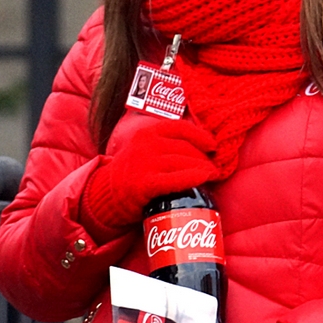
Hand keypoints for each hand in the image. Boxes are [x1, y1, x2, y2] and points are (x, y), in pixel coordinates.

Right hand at [79, 119, 216, 241]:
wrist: (107, 194)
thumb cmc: (133, 173)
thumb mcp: (144, 149)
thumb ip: (165, 145)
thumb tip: (201, 149)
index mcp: (147, 133)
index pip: (180, 128)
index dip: (201, 136)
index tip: (213, 146)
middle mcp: (146, 144)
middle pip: (185, 148)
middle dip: (204, 158)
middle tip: (214, 168)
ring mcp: (145, 163)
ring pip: (184, 163)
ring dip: (203, 169)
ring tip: (213, 176)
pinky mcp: (145, 183)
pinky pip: (176, 179)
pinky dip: (193, 178)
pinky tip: (204, 179)